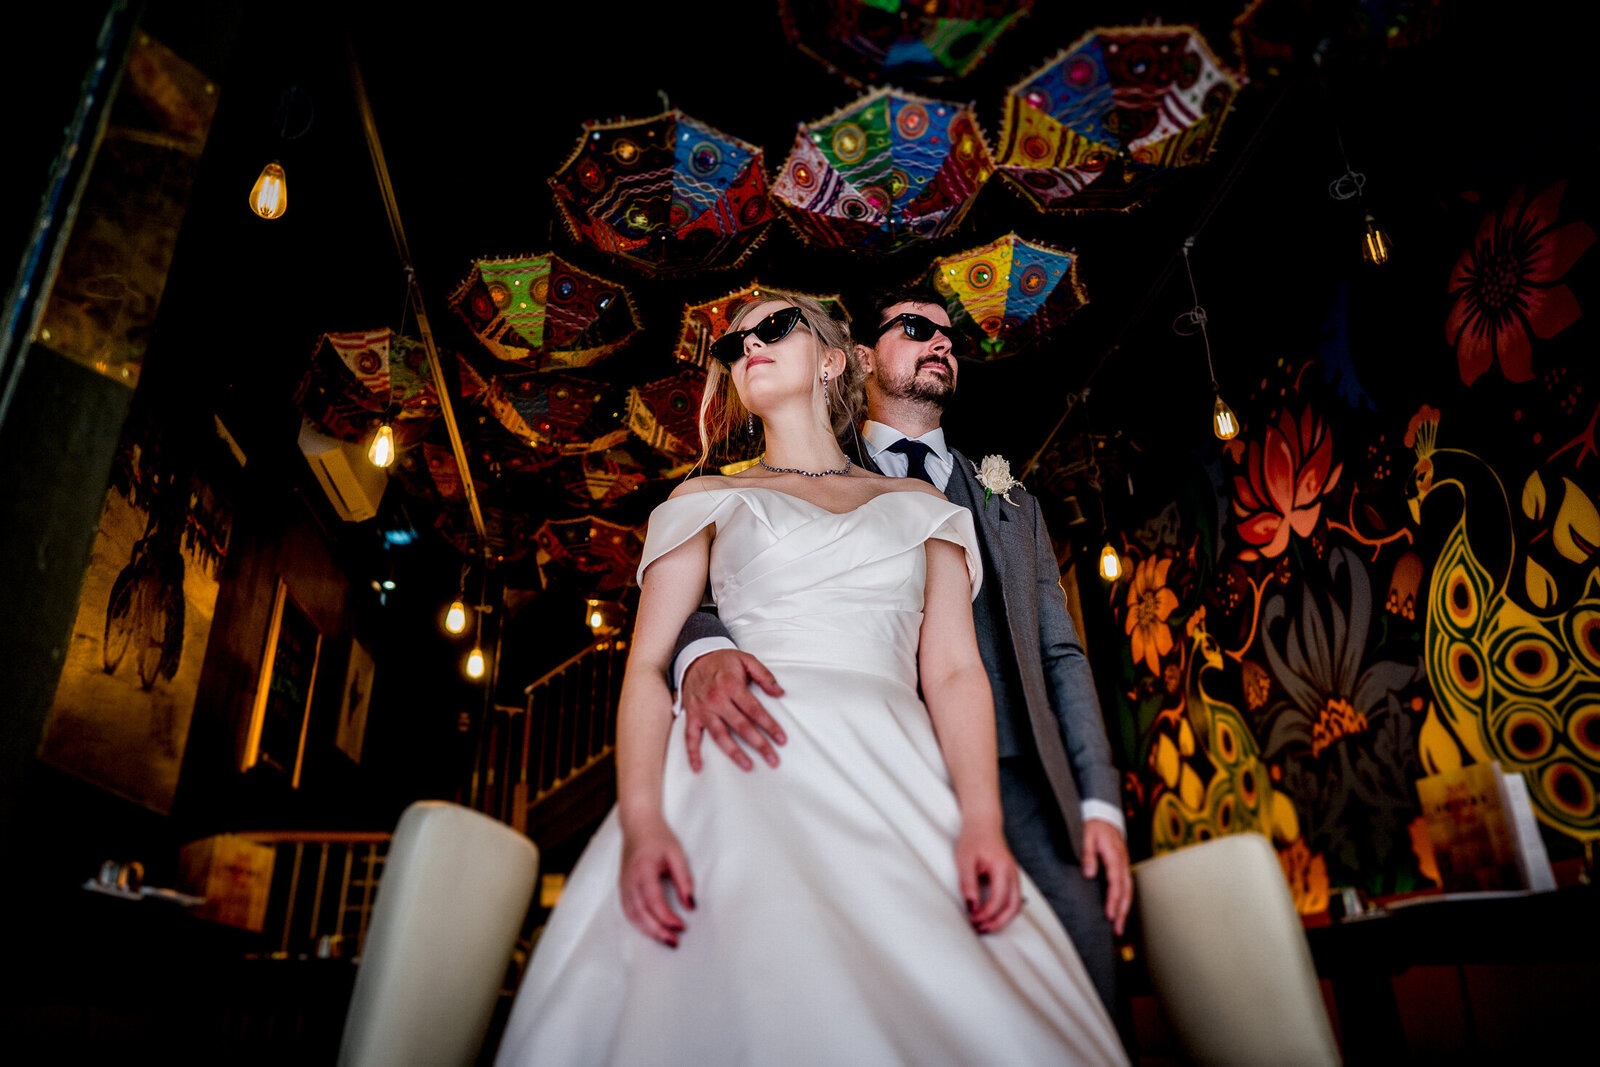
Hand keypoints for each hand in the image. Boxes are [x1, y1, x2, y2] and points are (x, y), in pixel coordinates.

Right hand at [619, 817, 694, 946]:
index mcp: (643, 870)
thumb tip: (691, 905)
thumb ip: (684, 880)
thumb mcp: (677, 855)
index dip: (667, 917)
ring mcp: (623, 885)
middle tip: (674, 941)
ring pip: (632, 916)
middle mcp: (629, 880)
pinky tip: (651, 930)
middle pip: (641, 913)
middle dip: (658, 931)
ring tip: (665, 939)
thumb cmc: (658, 837)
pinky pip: (628, 911)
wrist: (638, 825)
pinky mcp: (622, 888)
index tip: (682, 926)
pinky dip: (638, 924)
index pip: (654, 901)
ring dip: (648, 931)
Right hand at [681, 649, 785, 771]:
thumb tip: (780, 692)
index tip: (781, 740)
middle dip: (759, 744)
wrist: (695, 657)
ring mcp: (703, 709)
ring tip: (748, 766)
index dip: (769, 726)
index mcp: (732, 686)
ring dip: (734, 753)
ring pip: (719, 735)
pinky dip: (692, 753)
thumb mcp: (746, 660)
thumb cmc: (723, 661)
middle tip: (773, 760)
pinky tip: (698, 767)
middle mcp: (717, 700)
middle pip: (741, 726)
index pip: (755, 710)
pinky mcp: (692, 715)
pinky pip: (690, 736)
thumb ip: (765, 676)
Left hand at [954, 822, 1022, 933]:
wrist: (983, 823)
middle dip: (998, 922)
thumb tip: (971, 907)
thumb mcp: (965, 860)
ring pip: (1015, 906)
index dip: (986, 913)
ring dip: (1001, 919)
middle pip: (1013, 907)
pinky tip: (989, 914)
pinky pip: (1012, 900)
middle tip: (980, 929)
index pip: (999, 899)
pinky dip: (1003, 911)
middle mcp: (1013, 874)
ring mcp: (1014, 876)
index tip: (972, 918)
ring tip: (984, 925)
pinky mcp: (1010, 878)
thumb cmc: (973, 838)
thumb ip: (968, 883)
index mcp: (1002, 868)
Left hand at [1081, 818, 1131, 936]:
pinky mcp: (1123, 867)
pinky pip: (1127, 886)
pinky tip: (1121, 911)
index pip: (1116, 883)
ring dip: (1125, 909)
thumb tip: (1089, 874)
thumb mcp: (1087, 836)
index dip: (1113, 900)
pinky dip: (1125, 901)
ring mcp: (1125, 865)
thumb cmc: (1095, 826)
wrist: (1105, 815)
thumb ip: (1088, 855)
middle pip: (1126, 891)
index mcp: (1114, 856)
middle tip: (1118, 930)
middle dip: (1123, 912)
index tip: (1110, 915)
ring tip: (1120, 927)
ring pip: (1129, 891)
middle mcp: (1123, 863)